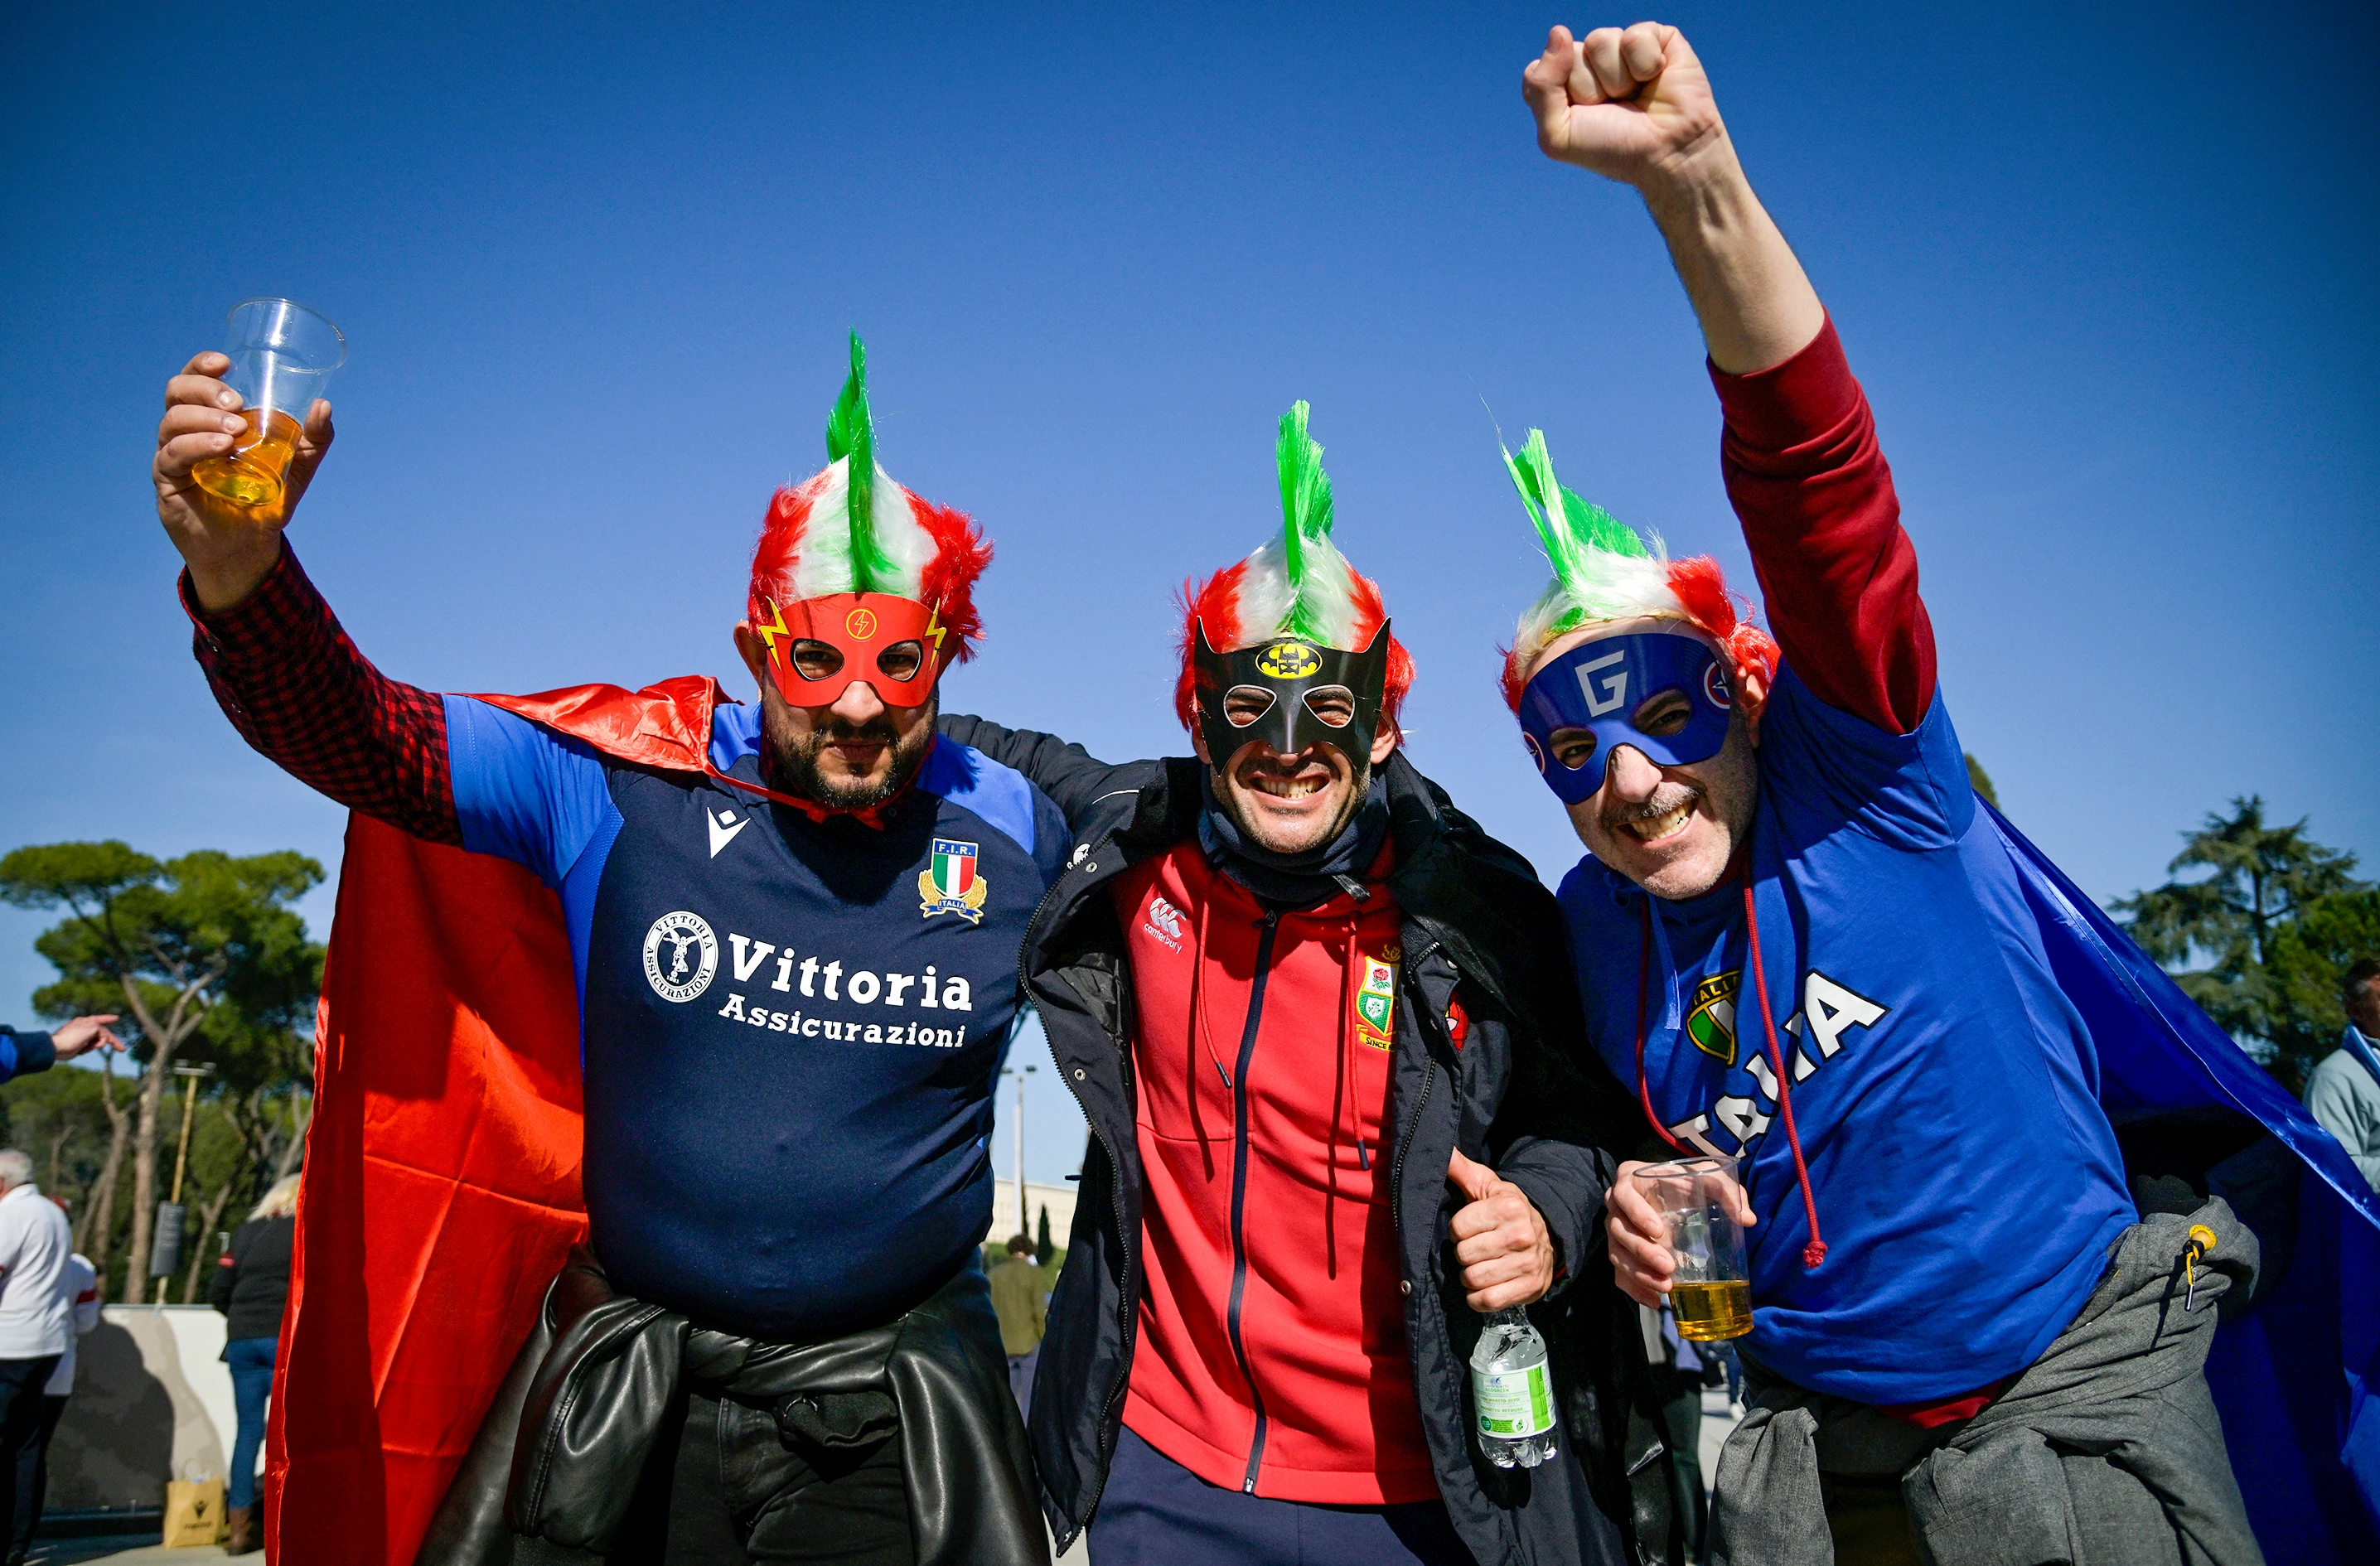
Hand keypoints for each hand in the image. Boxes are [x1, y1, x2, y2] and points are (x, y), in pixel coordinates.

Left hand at [47, 1015, 125, 1061]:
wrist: (56, 1048)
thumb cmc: (72, 1037)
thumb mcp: (92, 1029)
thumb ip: (101, 1031)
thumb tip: (102, 1038)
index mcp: (87, 1021)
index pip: (101, 1019)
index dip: (110, 1019)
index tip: (117, 1018)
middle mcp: (84, 1027)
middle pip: (102, 1033)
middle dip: (109, 1040)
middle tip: (122, 1049)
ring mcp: (81, 1036)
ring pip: (97, 1040)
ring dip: (95, 1046)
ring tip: (87, 1049)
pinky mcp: (78, 1044)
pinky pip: (89, 1046)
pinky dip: (89, 1049)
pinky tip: (82, 1051)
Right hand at [154, 351, 335, 610]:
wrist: (250, 546)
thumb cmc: (266, 500)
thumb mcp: (298, 467)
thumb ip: (313, 439)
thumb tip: (323, 406)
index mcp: (210, 418)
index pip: (194, 381)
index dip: (202, 365)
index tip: (225, 363)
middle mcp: (186, 431)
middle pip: (177, 392)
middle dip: (204, 389)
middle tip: (237, 402)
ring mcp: (173, 454)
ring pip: (172, 420)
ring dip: (205, 418)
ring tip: (235, 431)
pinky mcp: (168, 480)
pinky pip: (173, 455)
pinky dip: (196, 446)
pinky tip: (222, 449)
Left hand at [1447, 1149, 1555, 1311]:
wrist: (1548, 1237)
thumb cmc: (1507, 1210)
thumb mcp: (1486, 1185)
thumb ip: (1461, 1169)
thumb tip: (1442, 1150)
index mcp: (1509, 1206)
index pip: (1458, 1228)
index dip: (1458, 1231)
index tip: (1470, 1229)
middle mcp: (1521, 1234)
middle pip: (1464, 1255)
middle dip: (1463, 1254)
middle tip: (1475, 1250)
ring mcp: (1528, 1263)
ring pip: (1474, 1279)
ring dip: (1469, 1277)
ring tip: (1479, 1267)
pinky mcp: (1530, 1288)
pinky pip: (1488, 1301)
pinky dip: (1478, 1298)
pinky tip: (1483, 1287)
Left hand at [1521, 23, 1725, 188]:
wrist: (1668, 153)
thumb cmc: (1614, 149)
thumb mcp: (1558, 135)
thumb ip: (1539, 88)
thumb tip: (1558, 31)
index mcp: (1563, 86)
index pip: (1540, 70)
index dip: (1560, 96)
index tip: (1584, 119)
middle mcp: (1590, 64)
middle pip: (1570, 52)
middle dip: (1590, 87)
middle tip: (1614, 108)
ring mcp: (1621, 49)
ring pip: (1599, 40)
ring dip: (1617, 78)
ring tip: (1635, 96)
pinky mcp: (1654, 38)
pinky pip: (1634, 36)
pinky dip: (1645, 64)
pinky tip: (1656, 78)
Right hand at [1604, 1157, 1755, 1307]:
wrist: (1671, 1192)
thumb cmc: (1687, 1182)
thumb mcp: (1707, 1176)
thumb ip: (1725, 1190)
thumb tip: (1747, 1219)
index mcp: (1630, 1181)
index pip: (1625, 1196)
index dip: (1637, 1213)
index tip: (1659, 1231)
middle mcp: (1616, 1205)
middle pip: (1619, 1231)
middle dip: (1643, 1252)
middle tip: (1669, 1267)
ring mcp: (1616, 1231)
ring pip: (1617, 1255)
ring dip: (1639, 1274)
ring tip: (1666, 1288)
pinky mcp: (1620, 1253)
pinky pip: (1619, 1274)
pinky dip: (1634, 1290)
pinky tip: (1654, 1301)